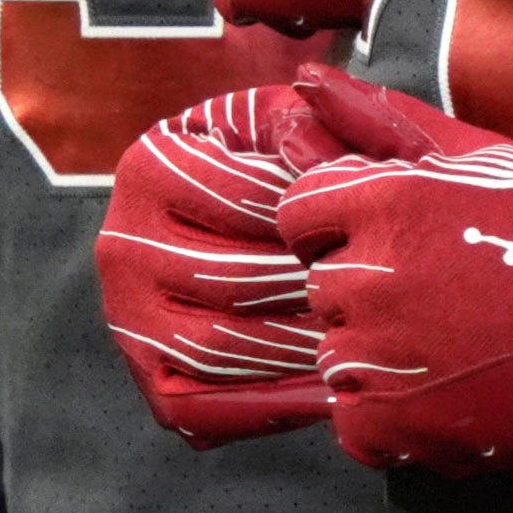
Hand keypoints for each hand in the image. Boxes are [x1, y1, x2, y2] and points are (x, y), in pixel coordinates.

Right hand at [100, 65, 348, 444]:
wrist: (269, 249)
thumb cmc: (296, 181)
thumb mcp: (306, 132)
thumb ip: (321, 114)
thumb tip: (309, 104)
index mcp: (151, 166)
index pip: (254, 201)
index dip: (329, 220)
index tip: (382, 230)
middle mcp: (121, 240)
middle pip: (240, 278)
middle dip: (322, 293)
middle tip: (392, 302)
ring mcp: (127, 315)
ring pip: (222, 346)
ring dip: (302, 353)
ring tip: (370, 346)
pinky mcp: (150, 376)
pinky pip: (205, 408)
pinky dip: (270, 408)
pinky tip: (332, 398)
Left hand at [276, 70, 512, 474]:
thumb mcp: (474, 155)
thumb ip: (379, 116)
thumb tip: (306, 79)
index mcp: (382, 205)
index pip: (300, 215)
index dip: (339, 231)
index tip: (389, 245)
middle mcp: (369, 277)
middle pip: (324, 288)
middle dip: (367, 294)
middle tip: (440, 302)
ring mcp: (381, 356)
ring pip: (337, 357)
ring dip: (378, 357)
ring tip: (448, 352)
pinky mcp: (399, 424)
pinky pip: (354, 425)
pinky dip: (387, 421)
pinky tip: (440, 400)